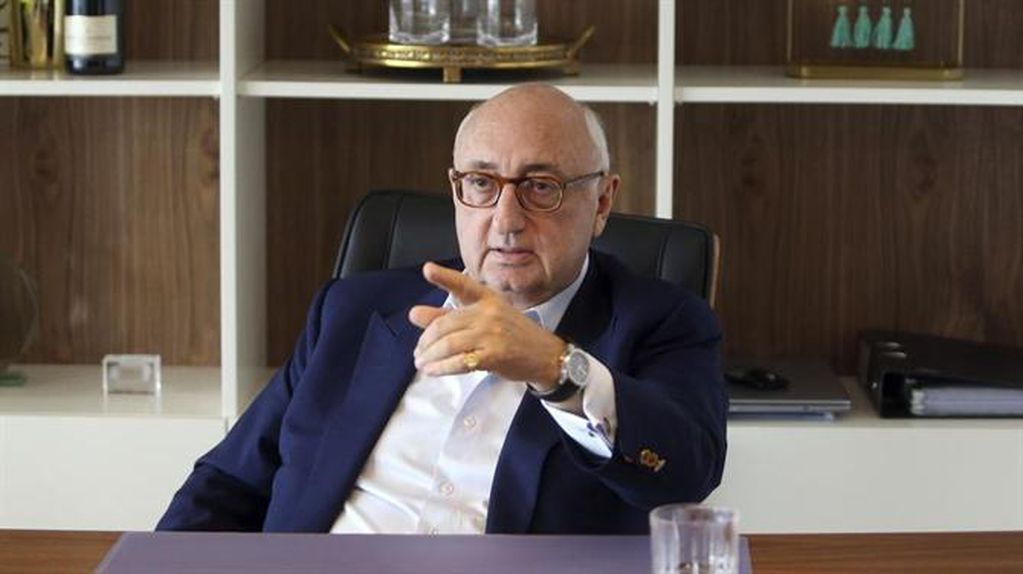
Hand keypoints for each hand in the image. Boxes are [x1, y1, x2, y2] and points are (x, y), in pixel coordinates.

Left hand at [409, 262, 565, 389]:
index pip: (462, 285)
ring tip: (422, 363)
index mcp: (488, 299)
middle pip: (445, 324)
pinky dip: (442, 368)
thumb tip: (415, 314)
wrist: (546, 356)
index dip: (444, 276)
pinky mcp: (495, 355)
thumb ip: (451, 316)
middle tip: (418, 351)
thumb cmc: (514, 336)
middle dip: (425, 341)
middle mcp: (489, 313)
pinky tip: (434, 370)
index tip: (428, 269)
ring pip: (448, 344)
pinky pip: (460, 361)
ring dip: (430, 356)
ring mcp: (492, 333)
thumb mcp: (487, 319)